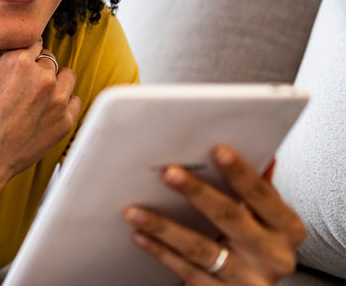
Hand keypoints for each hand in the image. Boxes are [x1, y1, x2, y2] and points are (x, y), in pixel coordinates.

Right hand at [0, 7, 78, 176]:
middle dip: (35, 69)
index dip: (21, 55)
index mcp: (18, 61)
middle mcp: (41, 77)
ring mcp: (56, 101)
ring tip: (30, 100)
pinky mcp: (65, 122)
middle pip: (48, 58)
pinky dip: (61, 105)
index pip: (32, 42)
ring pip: (65, 76)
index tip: (10, 71)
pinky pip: (74, 101)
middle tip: (15, 90)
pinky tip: (40, 114)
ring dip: (52, 83)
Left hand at [123, 145, 305, 284]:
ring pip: (201, 249)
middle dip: (197, 193)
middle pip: (231, 219)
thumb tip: (260, 150)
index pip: (263, 196)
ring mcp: (247, 279)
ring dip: (164, 227)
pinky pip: (186, 271)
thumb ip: (258, 189)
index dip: (240, 173)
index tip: (217, 150)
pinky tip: (140, 236)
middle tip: (168, 173)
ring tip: (135, 210)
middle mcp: (273, 256)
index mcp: (287, 229)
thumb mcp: (266, 219)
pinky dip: (161, 252)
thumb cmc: (256, 245)